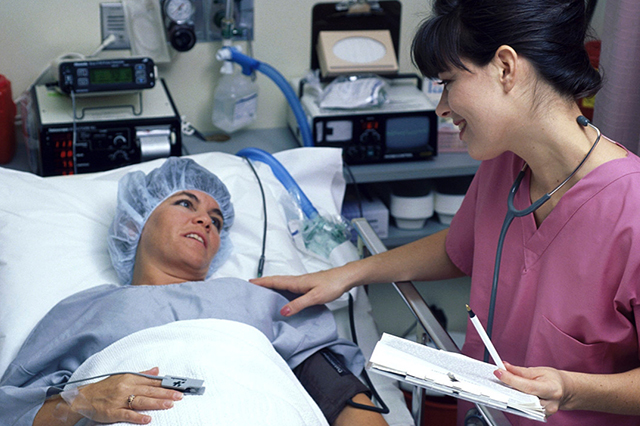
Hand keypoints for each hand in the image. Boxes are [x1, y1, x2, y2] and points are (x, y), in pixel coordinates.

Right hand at [64, 367, 183, 423]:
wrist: (83, 398)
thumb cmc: (105, 388)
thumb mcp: (123, 377)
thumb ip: (142, 374)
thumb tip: (158, 370)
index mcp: (130, 379)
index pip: (152, 381)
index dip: (166, 384)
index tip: (179, 386)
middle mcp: (126, 388)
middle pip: (149, 390)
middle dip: (166, 393)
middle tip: (179, 396)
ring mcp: (119, 400)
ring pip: (141, 401)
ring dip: (156, 403)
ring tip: (169, 405)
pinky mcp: (113, 412)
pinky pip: (127, 415)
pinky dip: (138, 417)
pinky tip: (148, 419)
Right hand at [250, 267, 353, 315]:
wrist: (345, 278)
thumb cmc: (332, 284)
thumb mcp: (315, 297)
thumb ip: (298, 304)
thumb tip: (283, 311)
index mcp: (296, 282)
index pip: (275, 281)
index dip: (261, 282)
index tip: (249, 283)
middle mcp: (297, 280)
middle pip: (276, 281)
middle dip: (263, 283)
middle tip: (251, 286)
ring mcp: (302, 283)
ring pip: (282, 283)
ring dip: (271, 286)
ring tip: (262, 291)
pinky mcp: (307, 285)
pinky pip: (289, 287)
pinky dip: (281, 289)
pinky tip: (282, 295)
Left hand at [494, 362, 571, 416]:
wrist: (564, 390)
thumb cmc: (553, 380)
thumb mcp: (539, 371)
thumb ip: (520, 371)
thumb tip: (505, 367)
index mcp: (552, 389)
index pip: (527, 386)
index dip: (511, 379)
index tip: (499, 372)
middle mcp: (550, 404)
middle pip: (523, 398)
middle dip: (508, 389)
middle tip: (498, 379)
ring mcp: (545, 412)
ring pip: (522, 405)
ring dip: (511, 396)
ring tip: (503, 386)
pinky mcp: (540, 416)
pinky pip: (524, 409)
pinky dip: (516, 401)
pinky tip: (511, 394)